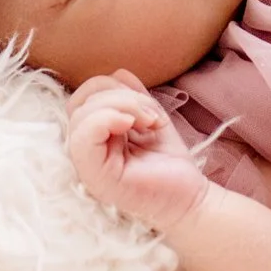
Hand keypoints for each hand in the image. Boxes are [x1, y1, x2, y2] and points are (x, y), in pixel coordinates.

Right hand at [65, 71, 211, 232]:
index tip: (146, 107)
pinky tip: (133, 126)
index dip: (110, 89)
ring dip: (123, 107)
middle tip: (151, 117)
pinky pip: (83, 139)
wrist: (190, 198)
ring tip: (150, 123)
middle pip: (80, 102)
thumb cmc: (168, 163)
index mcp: (93, 139)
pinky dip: (108, 120)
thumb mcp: (148, 117)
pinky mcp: (97, 178)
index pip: (82, 99)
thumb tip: (119, 73)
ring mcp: (87, 168)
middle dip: (120, 97)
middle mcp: (84, 153)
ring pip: (82, 116)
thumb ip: (131, 96)